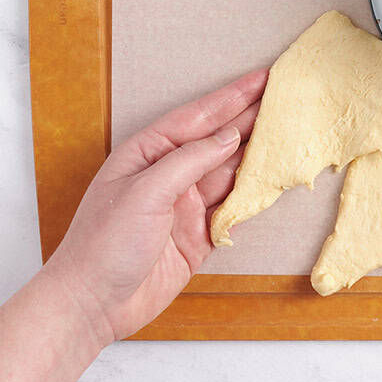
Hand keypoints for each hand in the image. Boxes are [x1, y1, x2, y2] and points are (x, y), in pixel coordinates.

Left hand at [43, 69, 267, 343]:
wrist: (92, 304)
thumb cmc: (103, 243)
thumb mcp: (145, 192)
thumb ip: (189, 161)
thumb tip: (229, 136)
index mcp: (149, 153)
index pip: (199, 117)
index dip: (233, 97)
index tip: (263, 78)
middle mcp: (170, 174)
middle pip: (219, 140)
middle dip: (252, 118)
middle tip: (286, 97)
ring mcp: (186, 204)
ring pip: (231, 171)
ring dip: (258, 154)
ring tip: (289, 131)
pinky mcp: (199, 235)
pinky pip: (234, 208)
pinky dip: (253, 195)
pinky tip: (272, 178)